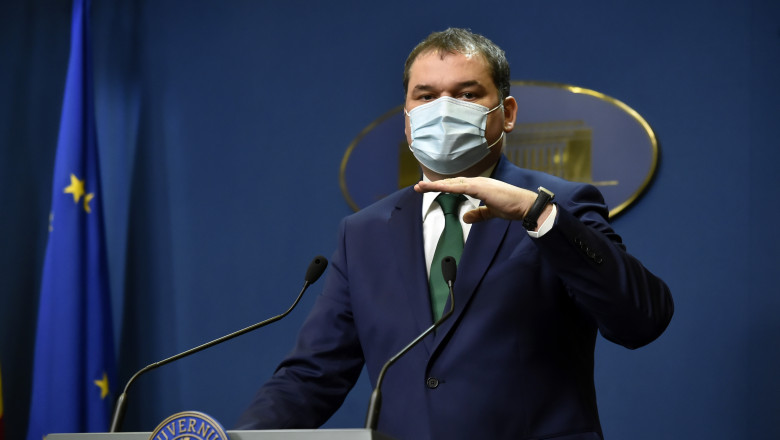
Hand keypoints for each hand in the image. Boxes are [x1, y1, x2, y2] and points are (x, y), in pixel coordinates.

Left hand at [414, 177, 545, 223]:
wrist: (525, 205)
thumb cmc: (511, 207)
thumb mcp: (491, 212)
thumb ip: (478, 214)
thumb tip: (465, 218)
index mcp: (480, 186)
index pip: (457, 185)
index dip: (442, 186)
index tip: (428, 189)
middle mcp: (478, 181)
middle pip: (451, 182)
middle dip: (434, 184)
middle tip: (418, 187)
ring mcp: (480, 183)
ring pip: (453, 183)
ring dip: (436, 185)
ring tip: (421, 187)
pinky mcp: (482, 188)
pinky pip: (461, 187)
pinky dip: (448, 187)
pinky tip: (438, 188)